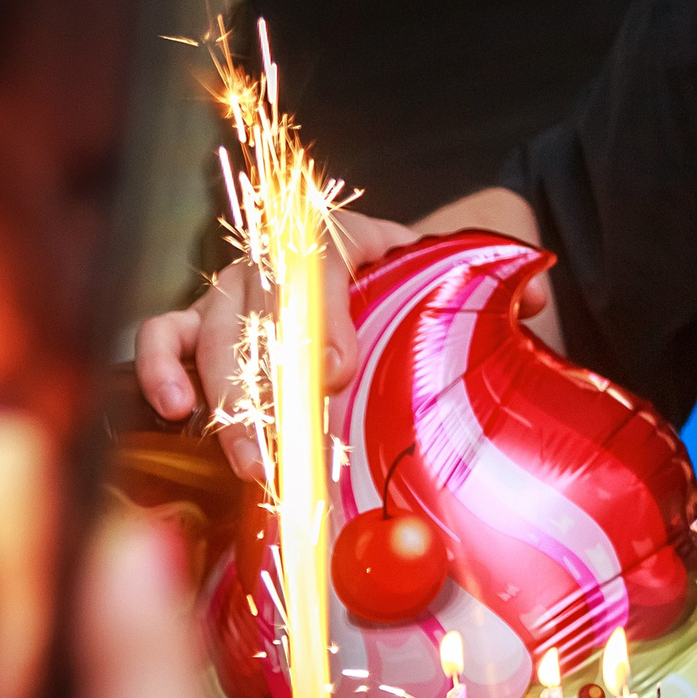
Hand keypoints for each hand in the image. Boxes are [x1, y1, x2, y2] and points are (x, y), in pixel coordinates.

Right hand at [135, 190, 554, 480]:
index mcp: (338, 237)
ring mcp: (234, 290)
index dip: (323, 315)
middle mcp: (277, 261)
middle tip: (288, 443)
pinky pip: (166, 334)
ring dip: (225, 399)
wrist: (378, 271)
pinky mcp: (205, 322)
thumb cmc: (408, 280)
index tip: (336, 373)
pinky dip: (161, 367)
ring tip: (247, 460)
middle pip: (258, 306)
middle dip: (269, 380)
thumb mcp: (450, 273)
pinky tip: (175, 413)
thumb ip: (493, 281)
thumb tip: (534, 298)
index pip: (320, 260)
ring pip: (211, 330)